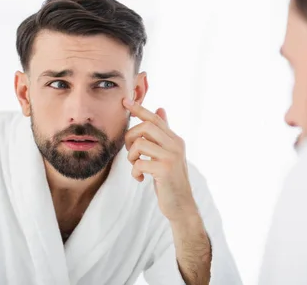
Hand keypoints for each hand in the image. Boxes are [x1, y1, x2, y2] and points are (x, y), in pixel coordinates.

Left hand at [122, 99, 198, 222]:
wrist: (181, 206)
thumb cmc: (171, 180)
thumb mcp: (168, 154)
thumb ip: (164, 134)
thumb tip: (160, 109)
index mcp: (175, 140)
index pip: (155, 118)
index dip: (139, 109)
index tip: (125, 101)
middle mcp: (176, 145)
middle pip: (146, 127)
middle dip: (131, 137)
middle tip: (131, 152)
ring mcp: (172, 157)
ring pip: (140, 144)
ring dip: (131, 156)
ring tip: (136, 166)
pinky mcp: (165, 170)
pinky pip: (140, 163)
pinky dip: (135, 172)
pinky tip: (140, 178)